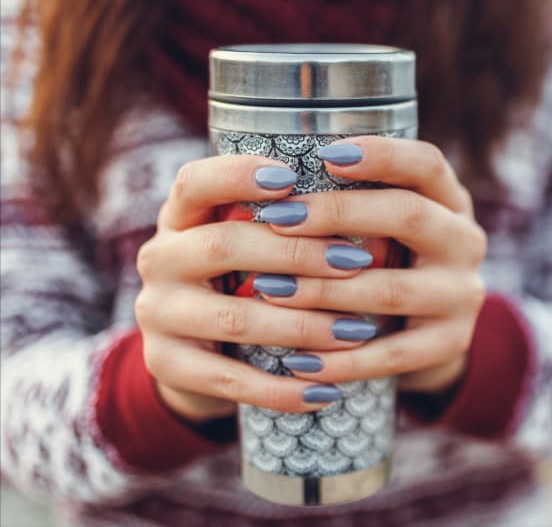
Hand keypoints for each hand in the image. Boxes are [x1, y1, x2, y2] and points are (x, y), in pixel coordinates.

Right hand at [135, 155, 376, 421]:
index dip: (237, 176)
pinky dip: (282, 389)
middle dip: (298, 254)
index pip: (195, 182)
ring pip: (234, 318)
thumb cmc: (248, 276)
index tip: (290, 177)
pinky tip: (325, 392)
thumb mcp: (256, 241)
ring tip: (357, 330)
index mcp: (181, 215)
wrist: (199, 351)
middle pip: (224, 245)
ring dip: (303, 325)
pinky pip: (228, 379)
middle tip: (358, 260)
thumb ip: (292, 224)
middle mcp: (160, 257)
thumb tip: (377, 226)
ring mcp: (157, 312)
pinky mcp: (166, 364)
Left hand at [257, 136, 486, 394]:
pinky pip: (393, 353)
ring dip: (324, 289)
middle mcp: (464, 242)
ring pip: (393, 288)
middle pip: (409, 215)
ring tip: (268, 289)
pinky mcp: (450, 343)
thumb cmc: (386, 263)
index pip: (427, 164)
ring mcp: (462, 295)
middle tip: (277, 218)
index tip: (327, 155)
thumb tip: (265, 175)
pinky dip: (342, 359)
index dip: (382, 156)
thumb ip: (352, 200)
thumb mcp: (387, 225)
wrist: (430, 340)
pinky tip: (297, 362)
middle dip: (338, 213)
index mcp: (450, 201)